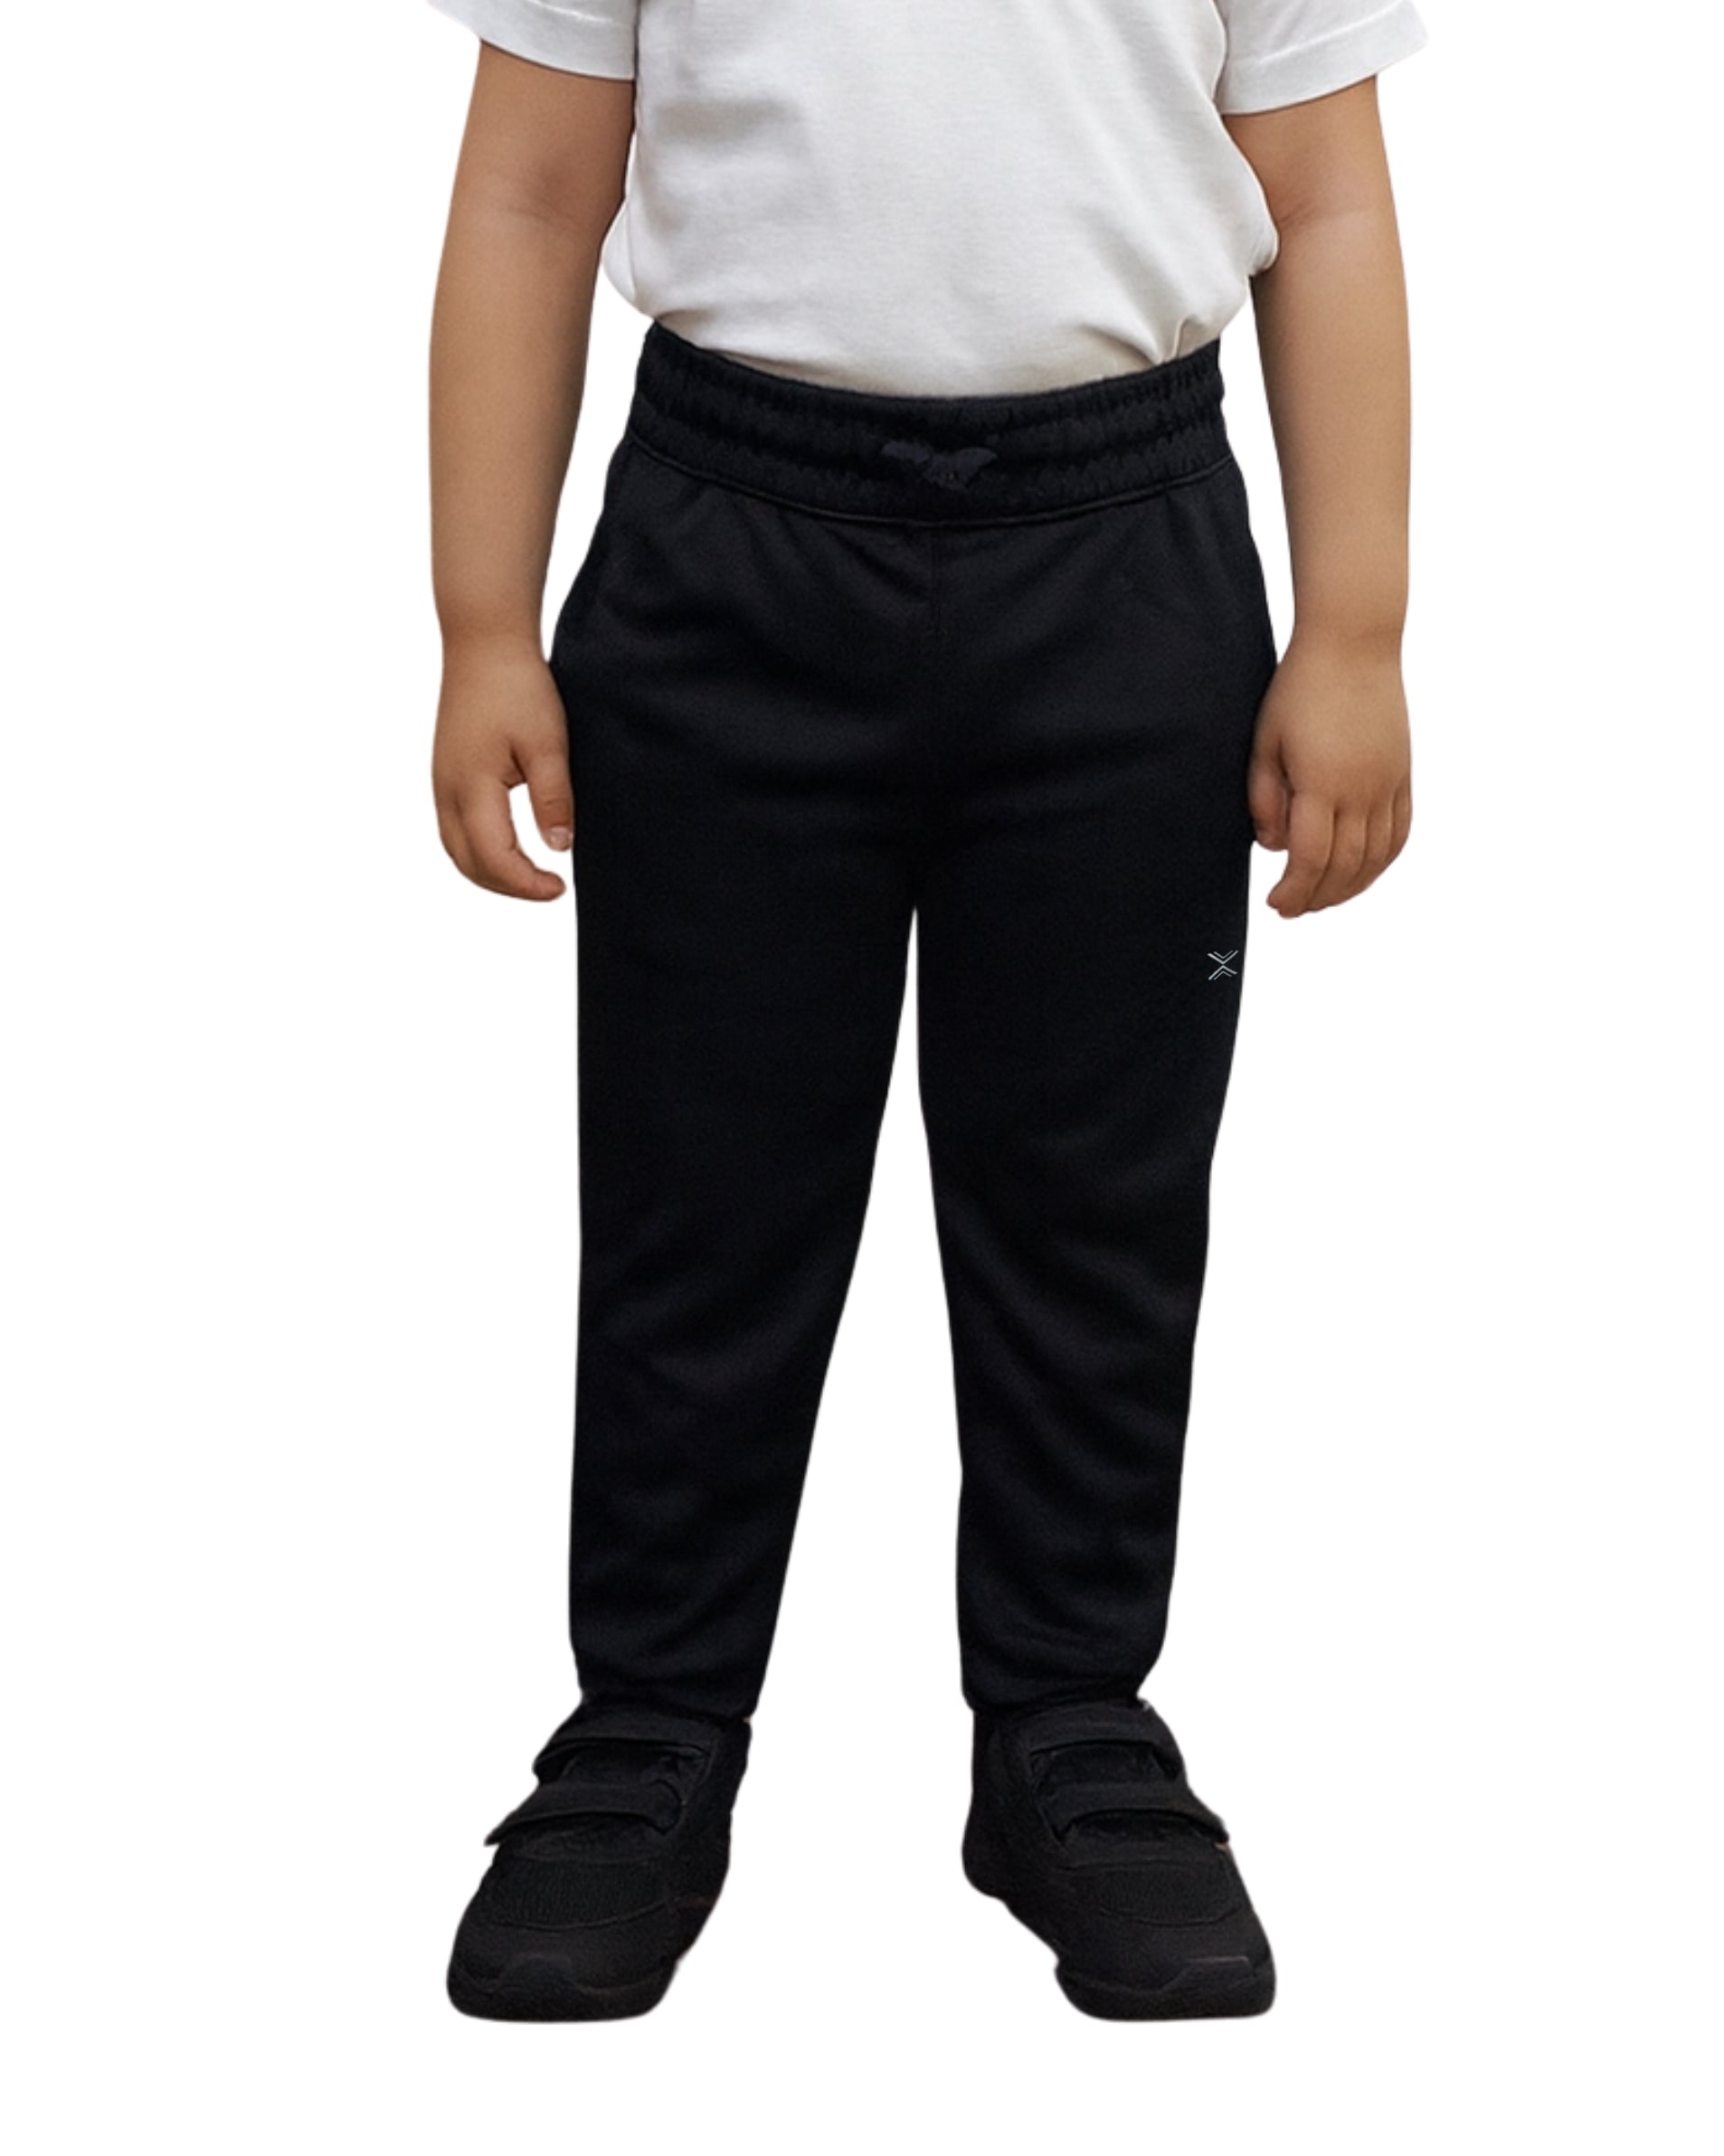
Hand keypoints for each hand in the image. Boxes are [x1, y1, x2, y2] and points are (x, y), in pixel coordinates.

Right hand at [432, 637, 574, 900]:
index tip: (560, 888)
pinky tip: (509, 849)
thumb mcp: (548, 743)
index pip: (494, 858)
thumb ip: (553, 798)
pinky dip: (478, 852)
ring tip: (531, 876)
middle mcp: (447, 790)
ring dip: (491, 872)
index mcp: (471, 786)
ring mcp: (440, 782)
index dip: (526, 884)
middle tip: (549, 889)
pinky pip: (453, 830)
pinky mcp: (445, 774)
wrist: (484, 644)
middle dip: (508, 887)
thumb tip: (559, 847)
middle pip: (468, 863)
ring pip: (456, 850)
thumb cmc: (518, 688)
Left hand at [1246, 633, 1410, 915]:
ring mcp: (1388, 784)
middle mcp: (1361, 790)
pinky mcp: (1403, 774)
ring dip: (1351, 888)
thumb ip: (1265, 798)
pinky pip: (1401, 832)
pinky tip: (1363, 872)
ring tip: (1324, 898)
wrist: (1354, 644)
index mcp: (1321, 784)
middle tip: (1293, 909)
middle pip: (1345, 867)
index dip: (1294, 891)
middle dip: (1317, 898)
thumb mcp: (1265, 742)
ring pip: (1377, 858)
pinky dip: (1383, 862)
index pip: (1310, 860)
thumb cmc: (1299, 689)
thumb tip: (1272, 846)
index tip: (1276, 903)